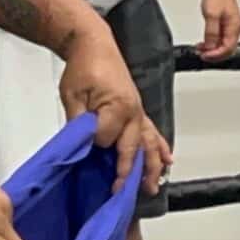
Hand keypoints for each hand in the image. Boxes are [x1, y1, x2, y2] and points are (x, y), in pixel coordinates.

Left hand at [55, 22, 171, 196]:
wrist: (94, 45)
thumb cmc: (83, 66)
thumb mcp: (72, 95)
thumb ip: (78, 124)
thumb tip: (80, 146)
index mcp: (117, 106)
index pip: (105, 139)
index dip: (91, 146)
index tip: (81, 148)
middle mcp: (134, 111)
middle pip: (133, 148)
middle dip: (128, 172)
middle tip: (120, 193)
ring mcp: (139, 112)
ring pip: (150, 143)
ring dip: (152, 166)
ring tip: (152, 186)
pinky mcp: (139, 110)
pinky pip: (153, 132)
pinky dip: (161, 147)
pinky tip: (167, 160)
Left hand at [197, 0, 239, 60]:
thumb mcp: (211, 15)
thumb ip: (211, 32)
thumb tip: (210, 46)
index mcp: (234, 27)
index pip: (228, 48)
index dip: (216, 55)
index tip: (204, 55)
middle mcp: (235, 29)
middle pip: (227, 49)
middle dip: (214, 54)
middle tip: (201, 54)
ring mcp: (231, 27)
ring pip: (224, 45)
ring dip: (212, 50)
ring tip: (200, 49)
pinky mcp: (226, 25)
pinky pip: (221, 39)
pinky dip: (212, 44)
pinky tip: (204, 43)